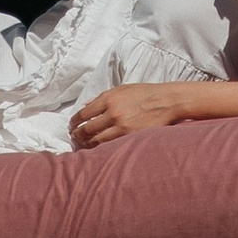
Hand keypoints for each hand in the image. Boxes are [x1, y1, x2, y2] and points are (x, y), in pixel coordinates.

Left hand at [69, 81, 199, 145]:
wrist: (166, 101)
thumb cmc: (145, 93)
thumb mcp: (122, 89)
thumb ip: (102, 97)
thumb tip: (86, 106)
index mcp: (108, 98)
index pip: (83, 113)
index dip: (74, 122)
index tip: (71, 126)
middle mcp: (112, 112)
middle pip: (87, 129)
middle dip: (77, 135)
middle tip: (74, 137)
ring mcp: (121, 126)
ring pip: (96, 140)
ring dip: (87, 143)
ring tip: (84, 145)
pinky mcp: (130, 136)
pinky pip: (110, 145)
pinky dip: (101, 148)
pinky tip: (98, 148)